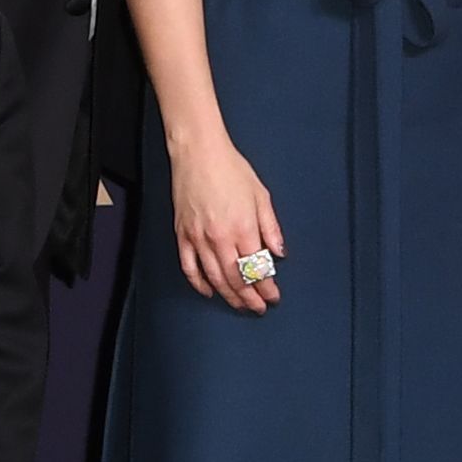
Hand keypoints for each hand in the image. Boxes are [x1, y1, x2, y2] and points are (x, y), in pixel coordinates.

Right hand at [172, 135, 283, 310]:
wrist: (199, 153)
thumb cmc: (230, 169)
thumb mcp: (261, 196)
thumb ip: (271, 228)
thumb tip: (279, 252)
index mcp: (243, 228)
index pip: (257, 268)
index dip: (266, 287)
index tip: (273, 297)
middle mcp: (220, 238)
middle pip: (236, 279)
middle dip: (250, 298)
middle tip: (258, 308)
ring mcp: (199, 239)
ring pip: (215, 278)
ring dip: (229, 295)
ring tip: (240, 305)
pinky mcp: (183, 235)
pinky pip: (190, 267)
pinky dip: (199, 284)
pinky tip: (210, 291)